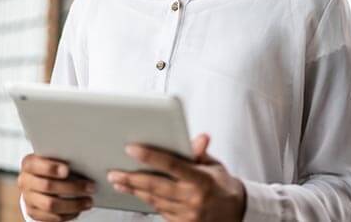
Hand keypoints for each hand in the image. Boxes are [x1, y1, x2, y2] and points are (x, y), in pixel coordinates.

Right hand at [18, 153, 95, 220]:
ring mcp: (28, 198)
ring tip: (88, 201)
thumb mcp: (53, 158)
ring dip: (73, 204)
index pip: (36, 165)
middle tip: (90, 187)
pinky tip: (78, 210)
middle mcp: (25, 181)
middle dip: (72, 187)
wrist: (36, 181)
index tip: (67, 170)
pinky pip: (52, 218)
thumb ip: (63, 158)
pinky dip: (67, 215)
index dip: (51, 168)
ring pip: (51, 205)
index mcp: (28, 163)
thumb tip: (85, 162)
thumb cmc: (51, 166)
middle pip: (47, 186)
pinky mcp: (33, 212)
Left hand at [106, 133, 246, 221]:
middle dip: (132, 179)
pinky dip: (147, 201)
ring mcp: (188, 215)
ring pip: (154, 200)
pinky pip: (160, 211)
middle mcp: (194, 199)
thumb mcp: (215, 165)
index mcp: (202, 180)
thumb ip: (200, 152)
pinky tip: (136, 193)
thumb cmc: (221, 184)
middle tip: (114, 172)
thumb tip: (200, 137)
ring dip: (134, 191)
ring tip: (119, 181)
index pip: (172, 165)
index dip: (150, 156)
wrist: (236, 213)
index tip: (131, 148)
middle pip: (156, 187)